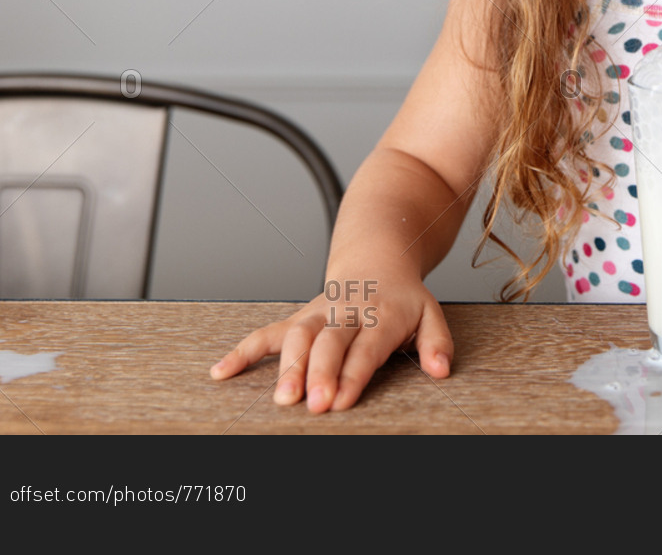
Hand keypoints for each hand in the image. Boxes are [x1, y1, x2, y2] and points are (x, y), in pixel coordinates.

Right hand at [209, 271, 452, 412]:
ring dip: (286, 365)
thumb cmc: (403, 297)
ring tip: (281, 398)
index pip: (366, 347)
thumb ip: (436, 343)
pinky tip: (220, 373)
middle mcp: (347, 311)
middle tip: (313, 404)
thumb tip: (441, 370)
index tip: (342, 401)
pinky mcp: (298, 317)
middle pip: (329, 341)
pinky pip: (266, 333)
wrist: (376, 258)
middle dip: (319, 372)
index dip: (353, 373)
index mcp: (382, 313)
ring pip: (296, 334)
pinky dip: (242, 351)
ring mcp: (318, 313)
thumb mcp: (431, 313)